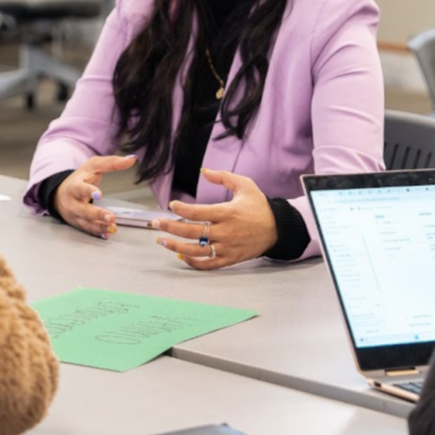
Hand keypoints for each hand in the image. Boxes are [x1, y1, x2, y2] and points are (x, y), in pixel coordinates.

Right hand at [55, 155, 137, 237]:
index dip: (89, 192)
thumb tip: (132, 159)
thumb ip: (112, 163)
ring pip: (86, 223)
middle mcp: (72, 203)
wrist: (59, 194)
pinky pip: (88, 230)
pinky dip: (97, 233)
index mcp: (74, 187)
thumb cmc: (79, 178)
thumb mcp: (92, 166)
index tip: (99, 194)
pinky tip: (106, 234)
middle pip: (83, 210)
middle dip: (97, 214)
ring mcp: (75, 215)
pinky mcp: (79, 224)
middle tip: (111, 217)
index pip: (80, 189)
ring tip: (113, 228)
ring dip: (100, 226)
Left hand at [152, 169, 277, 270]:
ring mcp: (227, 247)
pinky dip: (192, 262)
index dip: (181, 209)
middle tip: (155, 223)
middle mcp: (225, 231)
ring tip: (161, 241)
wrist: (278, 229)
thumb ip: (223, 177)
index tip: (171, 205)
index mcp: (227, 212)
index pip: (197, 212)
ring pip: (196, 251)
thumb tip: (203, 171)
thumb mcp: (245, 185)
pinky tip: (180, 256)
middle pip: (191, 232)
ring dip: (175, 247)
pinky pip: (207, 264)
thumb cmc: (259, 206)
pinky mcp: (229, 259)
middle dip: (170, 227)